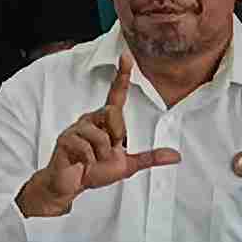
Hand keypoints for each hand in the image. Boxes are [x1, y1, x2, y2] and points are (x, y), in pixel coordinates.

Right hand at [16, 65, 179, 217]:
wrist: (70, 185)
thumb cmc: (95, 170)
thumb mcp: (127, 165)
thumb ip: (150, 158)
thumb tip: (176, 156)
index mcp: (105, 120)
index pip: (116, 94)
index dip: (122, 75)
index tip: (126, 56)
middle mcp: (90, 119)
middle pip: (113, 113)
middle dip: (116, 137)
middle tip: (108, 152)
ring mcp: (76, 128)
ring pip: (101, 136)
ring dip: (102, 155)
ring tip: (93, 160)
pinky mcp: (65, 139)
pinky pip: (86, 149)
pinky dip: (89, 161)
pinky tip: (82, 163)